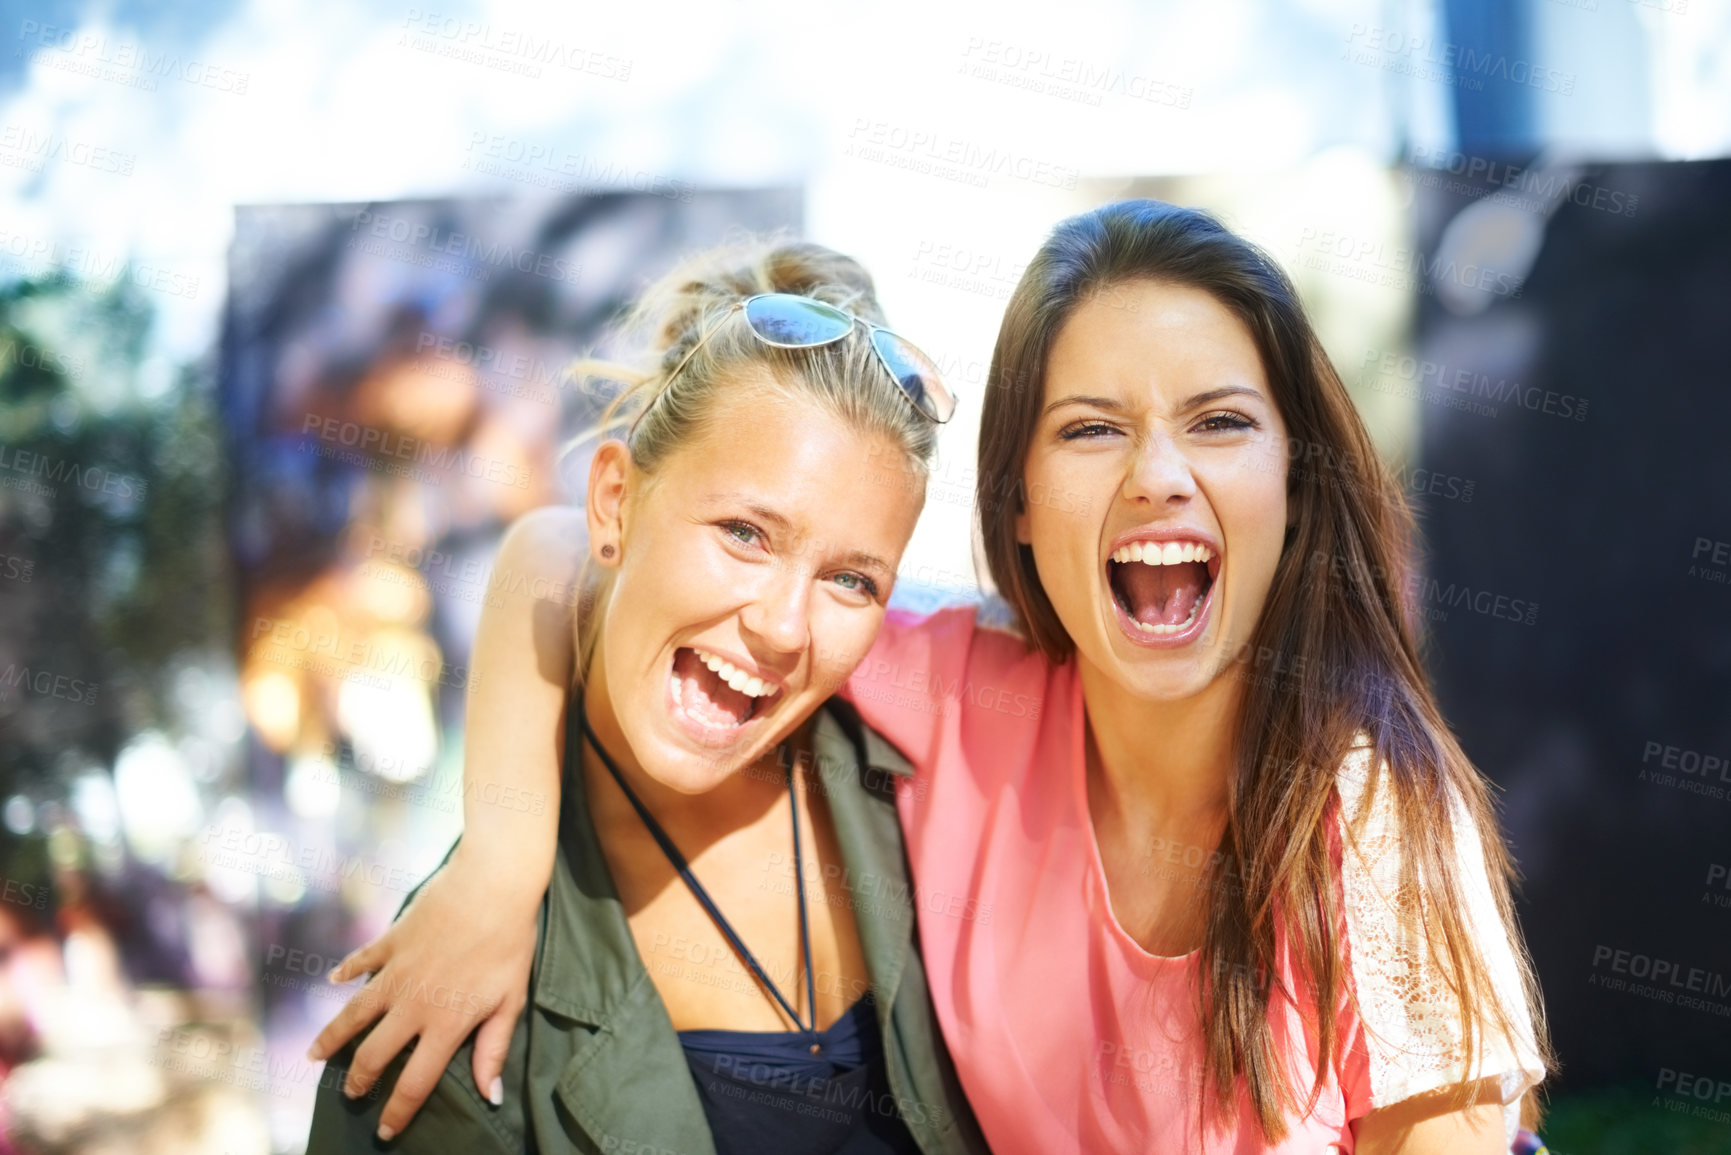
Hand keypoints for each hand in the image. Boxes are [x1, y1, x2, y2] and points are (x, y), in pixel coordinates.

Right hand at [306, 846, 540, 1138]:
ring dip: (332, 1037)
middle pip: (374, 1054)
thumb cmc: (509, 944)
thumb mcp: (510, 1001)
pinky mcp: (391, 941)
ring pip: (353, 1014)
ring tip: (314, 1055)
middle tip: (351, 1093)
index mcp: (445, 1025)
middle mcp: (412, 1005)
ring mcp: (396, 972)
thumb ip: (493, 1049)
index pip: (414, 1083)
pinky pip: (361, 961)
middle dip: (359, 1079)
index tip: (385, 1132)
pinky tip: (334, 979)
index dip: (398, 1112)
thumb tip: (490, 1095)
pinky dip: (346, 971)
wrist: (492, 886)